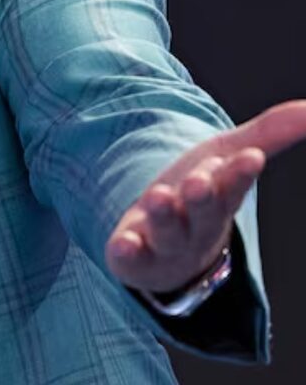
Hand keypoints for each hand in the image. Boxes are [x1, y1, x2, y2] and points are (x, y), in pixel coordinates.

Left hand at [106, 99, 305, 293]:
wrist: (169, 252)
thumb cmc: (201, 194)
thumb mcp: (228, 156)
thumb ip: (269, 133)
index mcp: (223, 198)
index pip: (235, 185)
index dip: (241, 173)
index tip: (251, 157)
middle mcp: (198, 224)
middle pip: (204, 211)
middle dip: (202, 197)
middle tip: (199, 181)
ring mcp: (166, 244)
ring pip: (168, 233)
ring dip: (164, 218)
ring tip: (157, 197)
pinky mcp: (135, 257)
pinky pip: (132, 257)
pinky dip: (129, 252)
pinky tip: (123, 244)